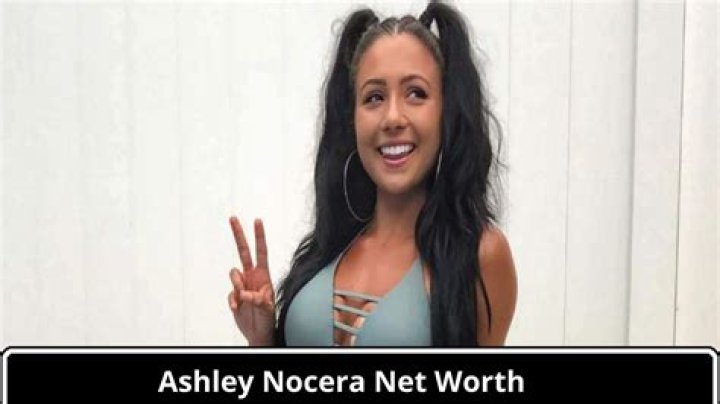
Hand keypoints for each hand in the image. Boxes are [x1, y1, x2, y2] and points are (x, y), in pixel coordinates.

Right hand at [227, 216, 275, 345]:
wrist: (258, 332)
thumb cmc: (268, 319)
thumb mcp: (267, 307)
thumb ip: (256, 298)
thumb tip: (243, 293)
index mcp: (263, 275)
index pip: (261, 252)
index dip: (259, 236)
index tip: (257, 220)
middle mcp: (252, 276)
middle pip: (243, 251)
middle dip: (238, 234)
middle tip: (233, 217)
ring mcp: (242, 284)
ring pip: (233, 275)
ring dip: (236, 287)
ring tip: (244, 300)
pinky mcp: (234, 295)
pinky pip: (229, 293)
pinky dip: (232, 301)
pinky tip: (238, 309)